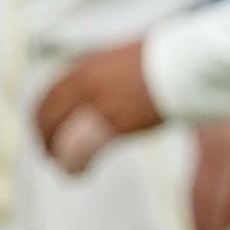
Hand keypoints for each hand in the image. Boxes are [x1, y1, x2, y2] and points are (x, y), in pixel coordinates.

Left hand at [35, 42, 165, 171]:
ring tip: (63, 167)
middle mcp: (88, 83)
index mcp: (89, 65)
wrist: (186, 63)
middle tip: (49, 152)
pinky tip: (78, 174)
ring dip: (59, 154)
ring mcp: (100, 103)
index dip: (43, 114)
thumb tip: (108, 83)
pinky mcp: (116, 124)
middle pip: (49, 114)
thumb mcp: (128, 56)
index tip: (44, 128)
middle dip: (45, 136)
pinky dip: (76, 164)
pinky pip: (83, 149)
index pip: (51, 92)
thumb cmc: (167, 58)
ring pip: (62, 135)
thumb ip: (110, 70)